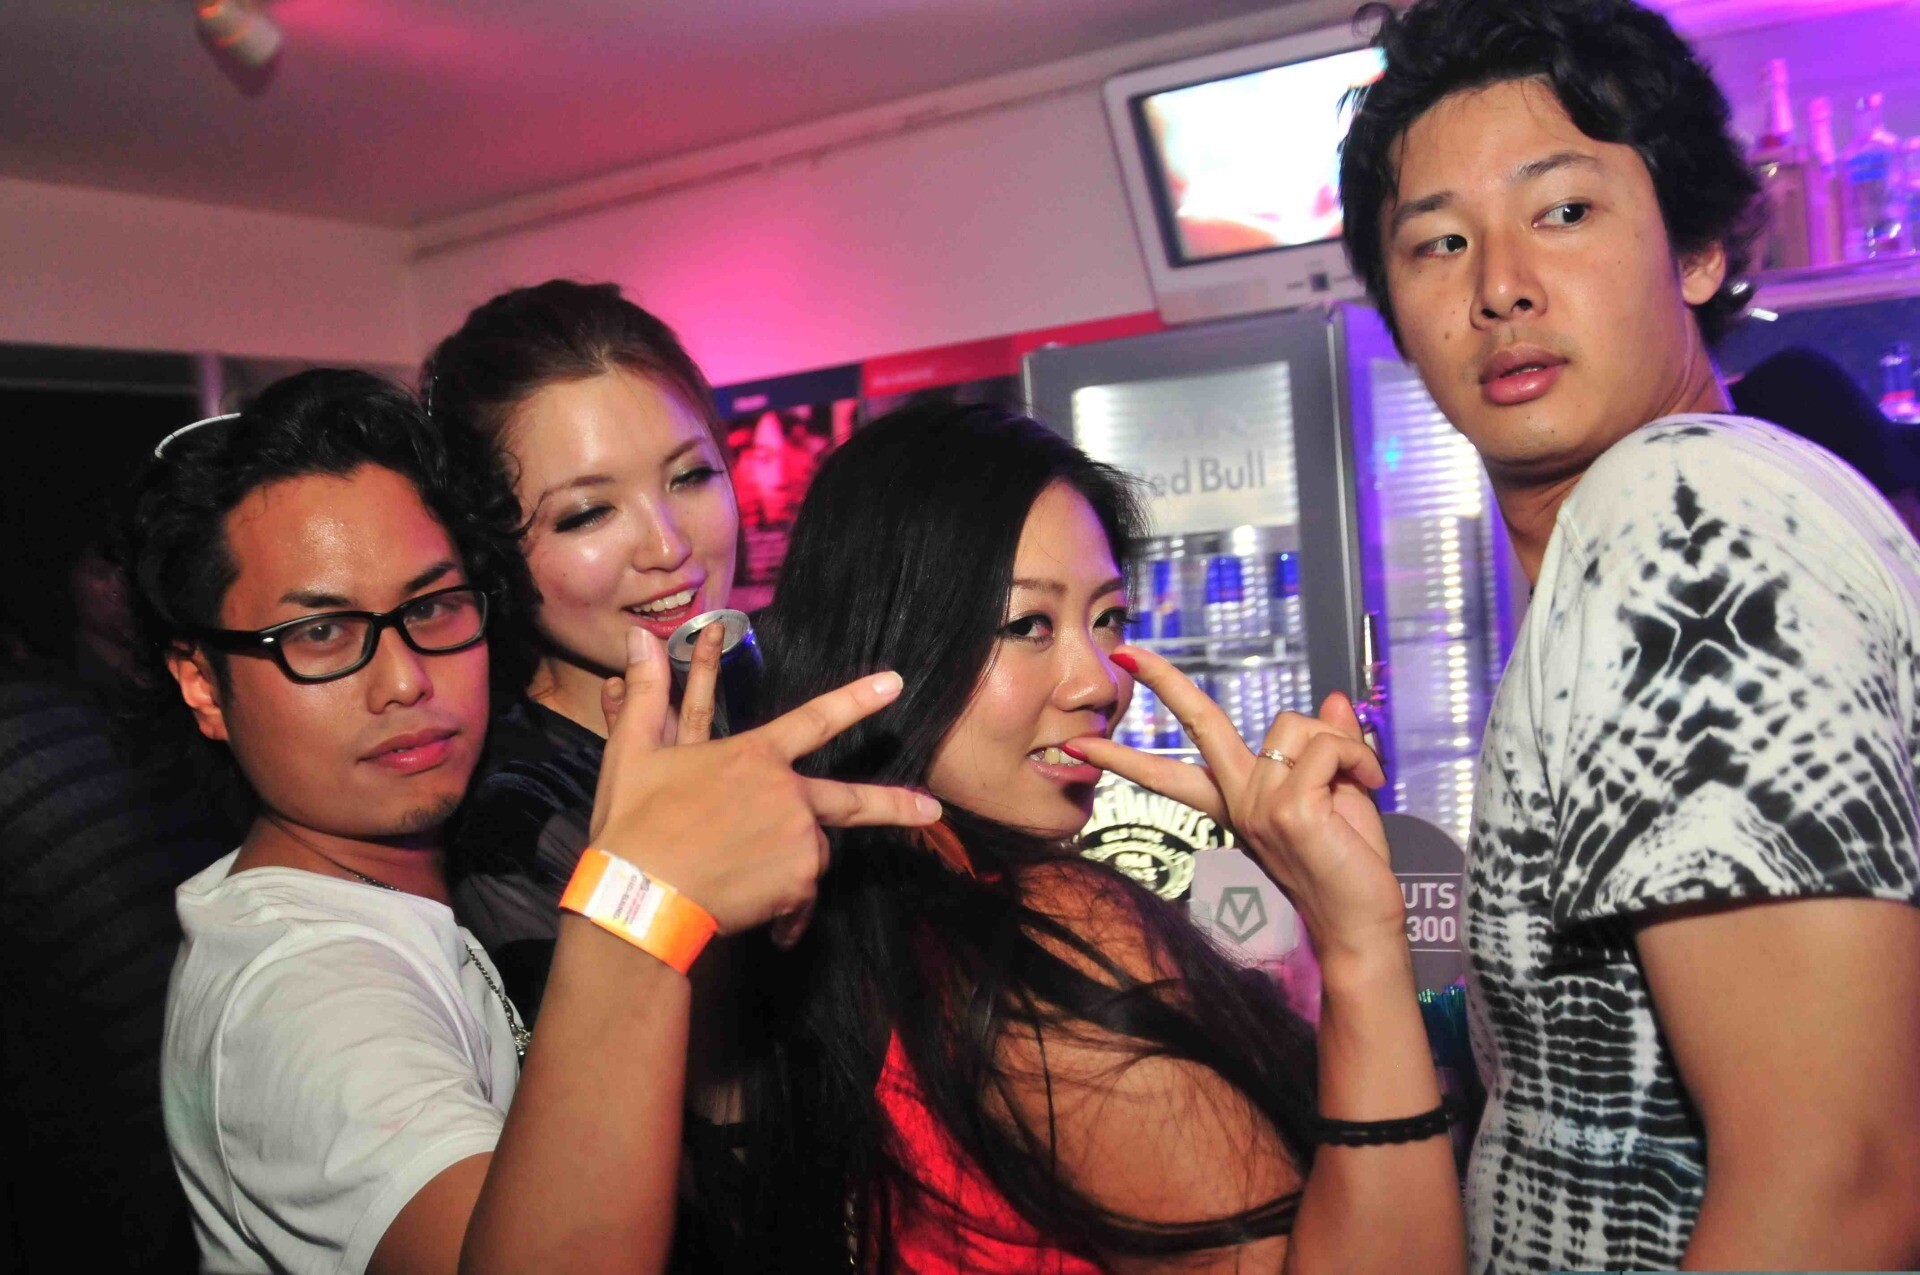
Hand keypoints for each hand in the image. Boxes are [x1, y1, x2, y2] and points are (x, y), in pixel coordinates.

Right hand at [589, 628, 941, 942]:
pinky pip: (801, 897)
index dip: (858, 699)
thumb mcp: (633, 753)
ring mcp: (797, 840)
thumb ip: (646, 695)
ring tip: (742, 879)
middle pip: (851, 799)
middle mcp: (787, 794)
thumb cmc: (634, 824)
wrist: (639, 894)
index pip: (816, 719)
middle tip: (932, 810)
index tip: (895, 683)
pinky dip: (786, 909)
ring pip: (810, 852)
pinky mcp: (797, 884)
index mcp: (754, 756)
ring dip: (789, 866)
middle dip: (896, 804)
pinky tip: (759, 917)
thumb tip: (637, 637)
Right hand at [1065, 645, 1404, 963]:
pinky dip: (1359, 755)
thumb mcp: (1341, 793)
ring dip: (1342, 742)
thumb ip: (1330, 746)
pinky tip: (1370, 781)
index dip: (1127, 752)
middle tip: (1125, 650)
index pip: (1174, 770)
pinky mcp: (1289, 809)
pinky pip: (1327, 745)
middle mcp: (1241, 802)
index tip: (1081, 741)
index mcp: (1240, 802)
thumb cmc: (1352, 866)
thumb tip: (1334, 699)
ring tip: (1361, 778)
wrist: (1364, 926)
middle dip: (1162, 681)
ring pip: (1297, 724)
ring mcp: (1260, 805)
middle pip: (1199, 724)